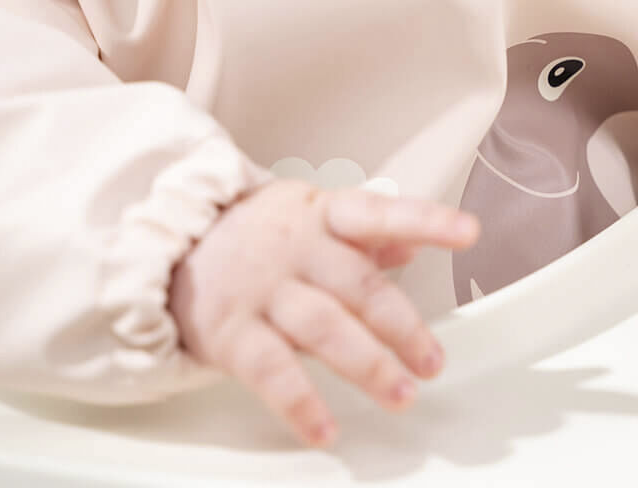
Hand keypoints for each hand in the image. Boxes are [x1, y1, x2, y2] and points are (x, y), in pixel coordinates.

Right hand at [168, 178, 479, 446]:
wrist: (169, 244)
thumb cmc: (255, 234)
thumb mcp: (311, 216)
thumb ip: (365, 234)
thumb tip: (414, 242)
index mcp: (320, 214)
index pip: (379, 211)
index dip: (426, 221)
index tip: (468, 232)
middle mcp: (295, 248)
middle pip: (358, 284)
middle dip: (402, 326)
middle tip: (431, 361)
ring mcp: (262, 288)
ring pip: (323, 326)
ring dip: (367, 364)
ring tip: (401, 393)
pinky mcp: (230, 331)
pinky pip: (271, 370)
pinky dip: (301, 403)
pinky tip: (326, 427)